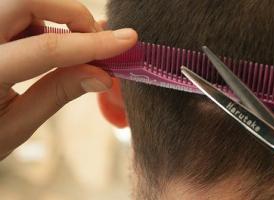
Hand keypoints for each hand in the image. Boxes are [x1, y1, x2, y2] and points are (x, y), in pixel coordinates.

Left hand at [0, 0, 137, 159]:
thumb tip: (103, 75)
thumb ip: (58, 94)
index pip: (46, 48)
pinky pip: (14, 9)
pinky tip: (38, 46)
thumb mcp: (15, 126)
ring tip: (65, 50)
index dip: (92, 44)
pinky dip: (38, 22)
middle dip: (70, 13)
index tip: (126, 40)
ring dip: (54, 18)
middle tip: (93, 39)